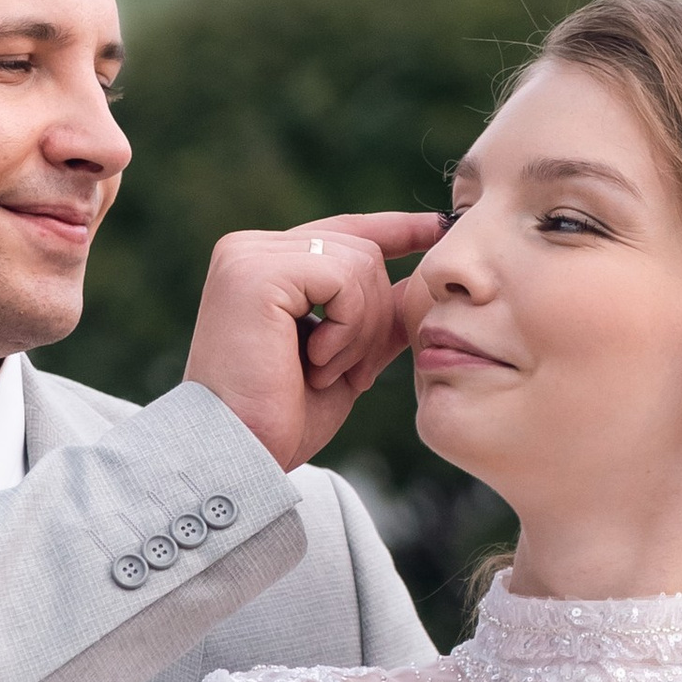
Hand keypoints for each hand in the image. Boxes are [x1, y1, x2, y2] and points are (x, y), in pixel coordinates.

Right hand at [182, 215, 442, 469]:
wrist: (241, 453)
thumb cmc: (281, 417)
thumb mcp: (345, 359)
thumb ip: (375, 317)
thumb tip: (420, 286)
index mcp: (265, 263)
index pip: (345, 232)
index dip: (396, 231)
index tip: (439, 228)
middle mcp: (251, 249)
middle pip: (362, 250)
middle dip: (376, 317)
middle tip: (352, 373)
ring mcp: (250, 257)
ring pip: (360, 262)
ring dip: (360, 330)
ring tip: (326, 371)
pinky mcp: (256, 273)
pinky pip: (342, 279)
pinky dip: (346, 328)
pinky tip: (316, 362)